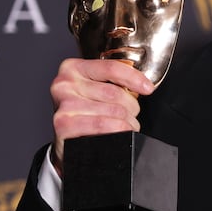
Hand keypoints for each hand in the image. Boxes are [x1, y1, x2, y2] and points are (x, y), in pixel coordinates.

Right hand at [49, 58, 154, 175]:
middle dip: (132, 107)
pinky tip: (119, 134)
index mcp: (73, 68)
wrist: (65, 142)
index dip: (134, 78)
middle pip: (114, 92)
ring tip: (126, 127)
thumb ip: (112, 81)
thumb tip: (143, 85)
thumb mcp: (94, 90)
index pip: (111, 68)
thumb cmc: (85, 113)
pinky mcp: (63, 125)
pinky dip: (118, 131)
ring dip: (127, 122)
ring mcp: (63, 105)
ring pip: (113, 111)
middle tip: (132, 115)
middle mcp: (64, 84)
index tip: (148, 88)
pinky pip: (102, 125)